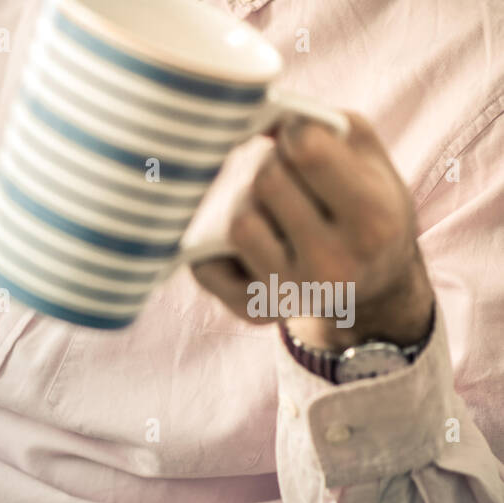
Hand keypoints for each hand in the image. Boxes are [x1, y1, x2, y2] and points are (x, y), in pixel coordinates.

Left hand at [192, 111, 433, 350]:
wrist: (374, 289)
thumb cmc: (367, 206)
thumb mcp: (370, 160)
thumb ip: (323, 123)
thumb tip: (254, 111)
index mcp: (373, 219)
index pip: (306, 151)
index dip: (295, 134)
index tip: (299, 141)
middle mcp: (335, 264)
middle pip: (267, 182)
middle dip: (273, 167)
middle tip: (291, 178)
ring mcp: (291, 293)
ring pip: (237, 223)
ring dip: (248, 207)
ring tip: (275, 213)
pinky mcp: (255, 311)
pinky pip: (206, 265)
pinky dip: (216, 249)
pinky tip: (251, 245)